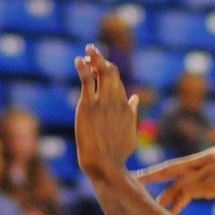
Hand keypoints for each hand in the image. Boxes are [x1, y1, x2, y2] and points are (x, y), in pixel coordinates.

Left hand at [75, 44, 139, 177]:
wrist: (106, 166)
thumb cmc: (117, 153)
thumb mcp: (129, 130)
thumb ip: (132, 112)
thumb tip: (135, 98)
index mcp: (126, 106)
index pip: (118, 80)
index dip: (107, 69)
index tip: (97, 65)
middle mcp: (116, 100)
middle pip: (111, 71)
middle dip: (102, 58)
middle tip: (92, 49)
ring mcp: (103, 103)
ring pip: (102, 72)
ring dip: (95, 57)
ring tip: (88, 48)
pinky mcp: (88, 107)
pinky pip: (87, 81)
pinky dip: (83, 68)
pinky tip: (79, 60)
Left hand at [139, 144, 214, 214]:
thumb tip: (204, 193)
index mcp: (209, 156)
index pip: (178, 164)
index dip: (160, 170)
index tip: (144, 175)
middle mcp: (205, 160)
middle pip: (171, 168)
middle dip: (151, 176)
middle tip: (132, 182)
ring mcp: (208, 170)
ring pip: (177, 183)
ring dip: (164, 197)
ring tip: (150, 209)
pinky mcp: (214, 181)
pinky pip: (188, 192)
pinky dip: (177, 202)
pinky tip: (172, 213)